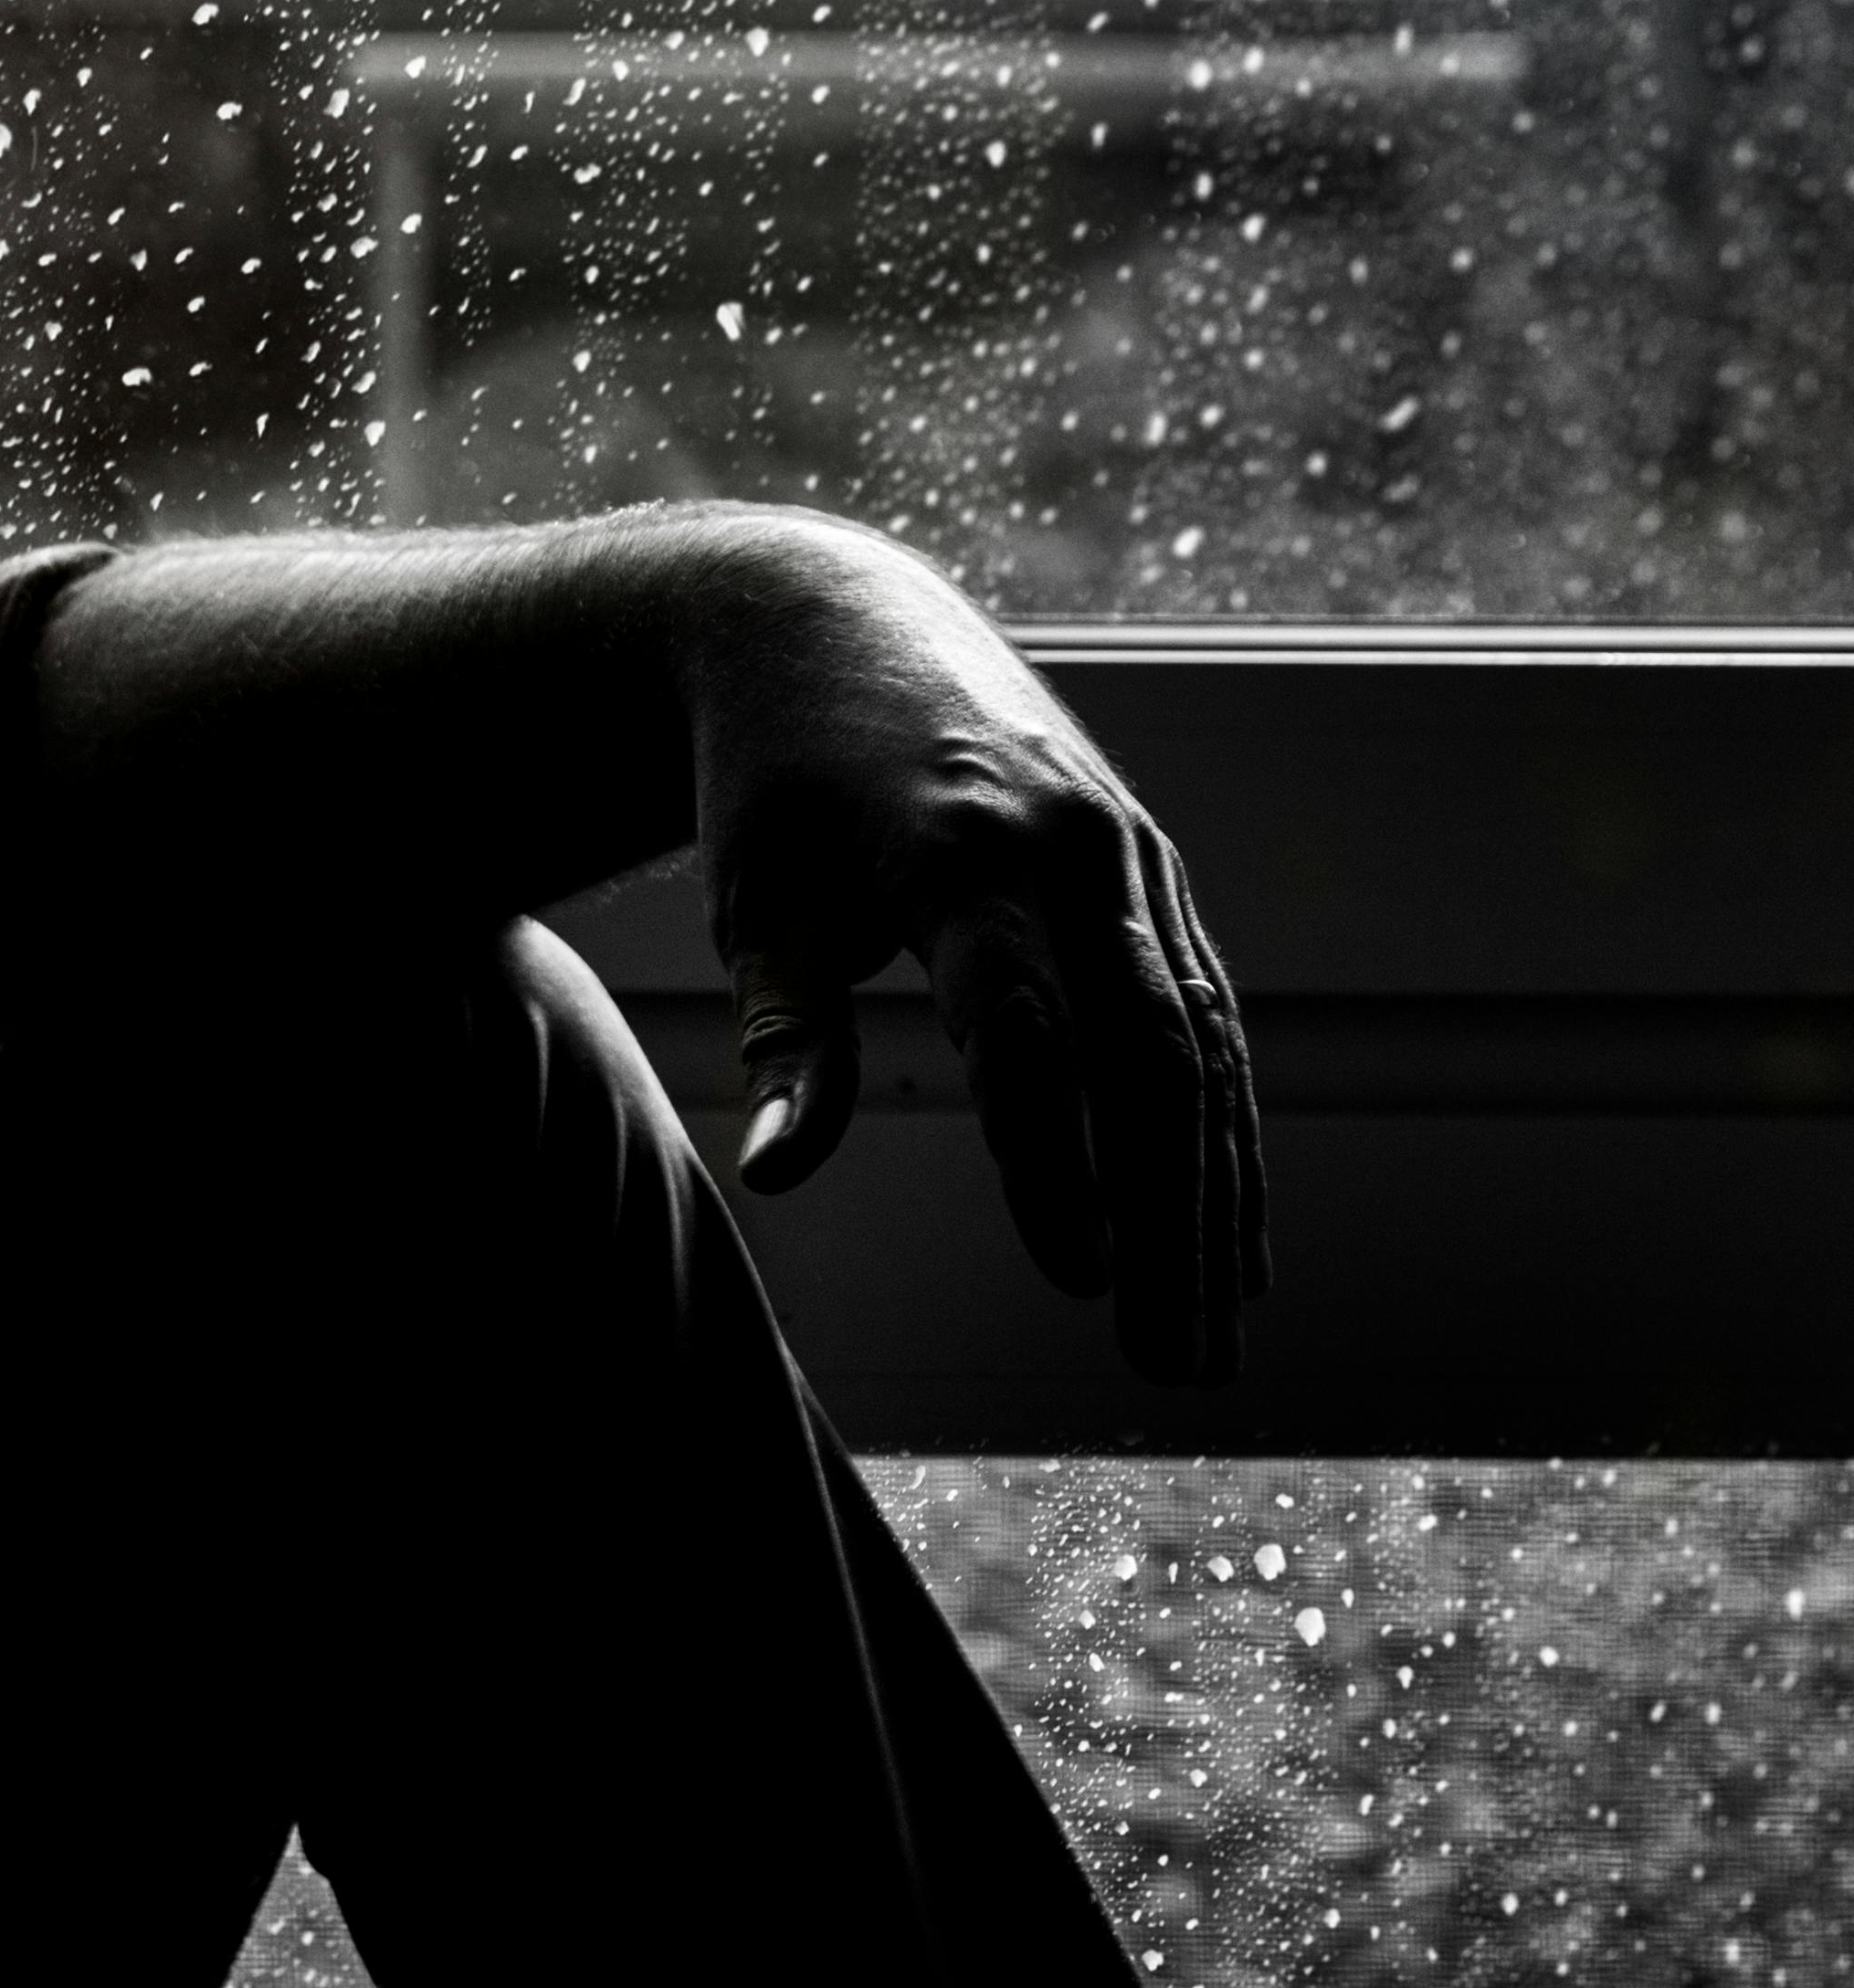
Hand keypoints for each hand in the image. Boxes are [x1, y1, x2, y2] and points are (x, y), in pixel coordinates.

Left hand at [684, 524, 1266, 1380]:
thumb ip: (786, 1036)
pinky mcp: (1150, 867)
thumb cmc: (774, 785)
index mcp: (958, 855)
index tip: (1076, 1283)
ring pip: (1199, 1044)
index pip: (1023, 1031)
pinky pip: (1208, 1013)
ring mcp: (1126, 853)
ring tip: (1211, 1339)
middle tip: (1171, 1365)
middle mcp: (1068, 848)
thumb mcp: (757, 901)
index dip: (1053, 1157)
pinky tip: (1231, 1239)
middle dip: (1168, 1217)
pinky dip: (1225, 1129)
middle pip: (1144, 1052)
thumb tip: (774, 1169)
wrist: (829, 622)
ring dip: (1214, 1198)